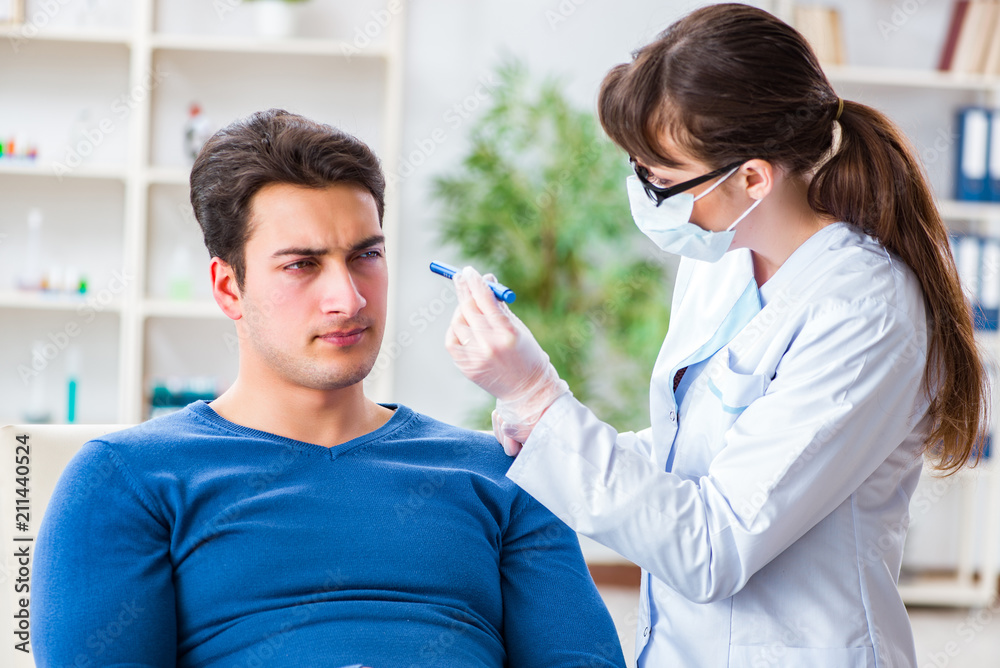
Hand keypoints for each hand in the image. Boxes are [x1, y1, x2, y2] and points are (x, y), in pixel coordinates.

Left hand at [446, 266, 569, 449]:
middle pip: (468, 308)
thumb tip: (485, 279)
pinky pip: (452, 340)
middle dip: (463, 290)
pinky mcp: (466, 366)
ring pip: (458, 322)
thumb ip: (500, 305)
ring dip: (461, 311)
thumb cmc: (525, 353)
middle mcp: (490, 344)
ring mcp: (476, 357)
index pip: (486, 300)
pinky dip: (455, 329)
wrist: (526, 389)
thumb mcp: (517, 327)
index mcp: (508, 332)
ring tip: (470, 310)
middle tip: (459, 277)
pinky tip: (464, 327)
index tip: (468, 271)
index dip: (475, 283)